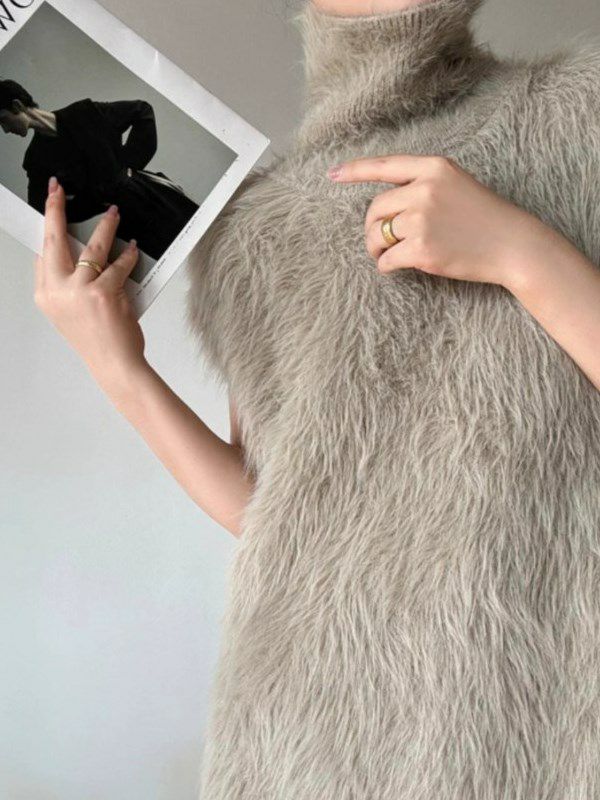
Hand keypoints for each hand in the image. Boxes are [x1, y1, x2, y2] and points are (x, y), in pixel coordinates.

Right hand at [33, 177, 145, 388]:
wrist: (114, 365)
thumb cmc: (97, 340)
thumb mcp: (69, 313)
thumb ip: (64, 285)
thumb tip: (69, 254)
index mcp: (46, 295)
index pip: (42, 252)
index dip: (47, 226)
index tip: (50, 204)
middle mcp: (57, 291)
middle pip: (53, 239)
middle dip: (54, 208)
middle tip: (57, 189)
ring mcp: (78, 291)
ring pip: (91, 247)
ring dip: (105, 226)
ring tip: (113, 213)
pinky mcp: (102, 293)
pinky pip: (118, 264)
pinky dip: (128, 255)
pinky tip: (133, 249)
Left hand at [328, 154, 554, 290]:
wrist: (512, 245)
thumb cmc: (485, 219)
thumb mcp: (457, 185)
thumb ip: (424, 186)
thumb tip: (384, 208)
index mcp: (434, 168)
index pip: (385, 166)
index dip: (355, 171)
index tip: (332, 175)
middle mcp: (424, 189)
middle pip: (375, 208)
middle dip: (372, 228)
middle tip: (378, 243)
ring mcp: (421, 219)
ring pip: (377, 235)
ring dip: (376, 249)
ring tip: (389, 255)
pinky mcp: (421, 248)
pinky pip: (385, 259)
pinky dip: (385, 266)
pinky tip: (395, 268)